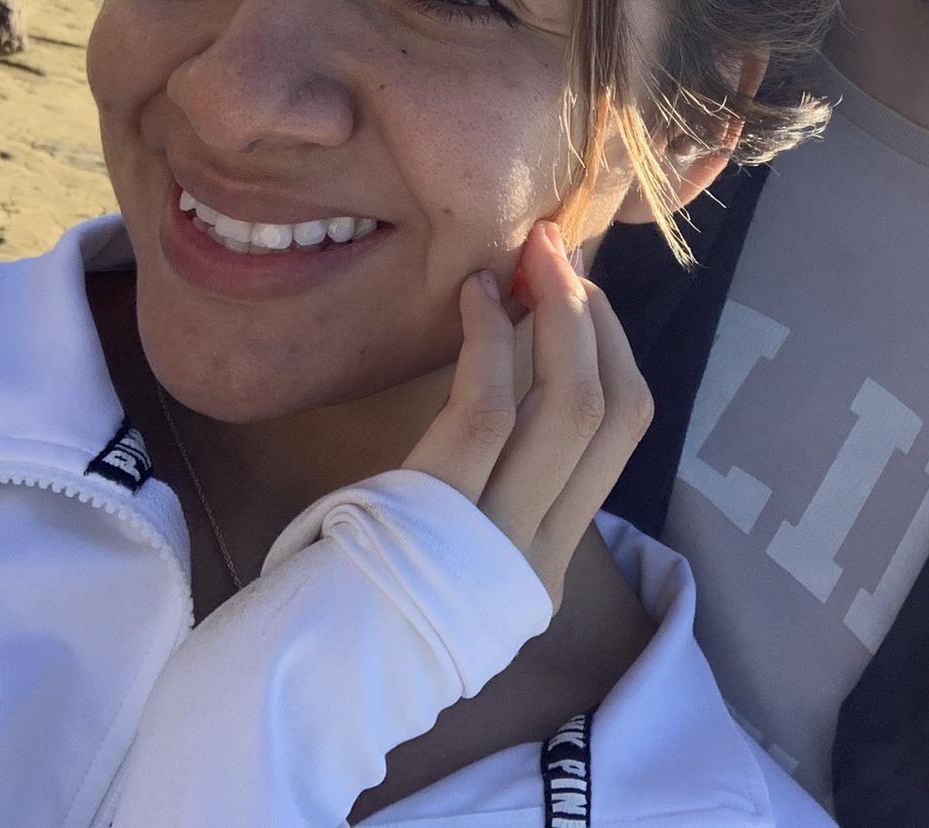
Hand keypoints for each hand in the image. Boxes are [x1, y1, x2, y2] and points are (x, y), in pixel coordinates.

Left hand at [402, 220, 651, 608]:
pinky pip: (486, 411)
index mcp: (550, 559)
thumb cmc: (365, 596)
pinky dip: (490, 340)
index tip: (583, 294)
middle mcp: (540, 551)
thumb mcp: (451, 555)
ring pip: (568, 405)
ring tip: (530, 256)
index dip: (616, 348)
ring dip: (557, 313)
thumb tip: (514, 382)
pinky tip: (475, 298)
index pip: (624, 435)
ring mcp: (497, 537)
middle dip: (593, 317)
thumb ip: (493, 495)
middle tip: (557, 253)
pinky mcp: (439, 514)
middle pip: (610, 411)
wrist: (304, 675)